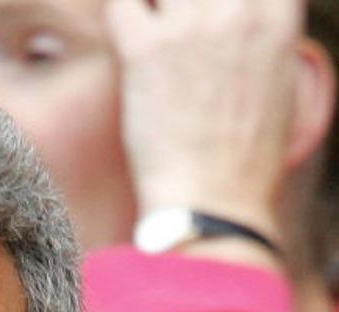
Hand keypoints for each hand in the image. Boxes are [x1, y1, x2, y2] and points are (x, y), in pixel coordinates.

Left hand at [105, 0, 302, 241]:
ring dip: (153, 9)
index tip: (203, 17)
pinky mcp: (145, 52)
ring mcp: (189, 28)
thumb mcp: (279, 92)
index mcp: (276, 18)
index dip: (218, 0)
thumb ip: (263, 45)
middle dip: (184, 6)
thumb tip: (246, 38)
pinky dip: (117, 11)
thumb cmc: (244, 166)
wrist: (213, 205)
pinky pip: (119, 3)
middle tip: (170, 35)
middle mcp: (236, 11)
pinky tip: (124, 39)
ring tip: (149, 38)